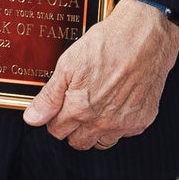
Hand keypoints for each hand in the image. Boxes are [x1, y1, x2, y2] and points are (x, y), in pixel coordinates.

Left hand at [23, 0, 178, 150]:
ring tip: (97, 108)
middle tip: (77, 107)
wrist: (145, 36)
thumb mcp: (68, 64)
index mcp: (78, 109)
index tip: (60, 108)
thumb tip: (33, 119)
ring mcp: (123, 123)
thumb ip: (49, 96)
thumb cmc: (107, 44)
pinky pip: (124, 134)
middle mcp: (100, 122)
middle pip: (77, 142)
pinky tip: (117, 103)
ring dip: (95, 131)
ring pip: (101, 143)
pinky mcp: (141, 120)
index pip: (56, 131)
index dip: (55, 119)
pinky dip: (118, 124)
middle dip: (72, 128)